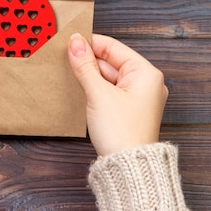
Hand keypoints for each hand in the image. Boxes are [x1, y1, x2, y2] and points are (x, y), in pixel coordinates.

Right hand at [67, 33, 167, 156]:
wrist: (129, 169)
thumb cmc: (122, 133)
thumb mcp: (98, 94)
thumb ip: (85, 66)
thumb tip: (75, 43)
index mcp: (146, 73)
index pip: (114, 48)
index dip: (90, 43)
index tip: (69, 41)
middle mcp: (146, 84)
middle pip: (111, 62)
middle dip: (88, 61)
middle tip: (64, 58)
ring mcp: (138, 99)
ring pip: (108, 77)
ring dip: (90, 75)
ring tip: (70, 74)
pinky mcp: (129, 112)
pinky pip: (109, 91)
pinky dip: (95, 88)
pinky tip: (80, 89)